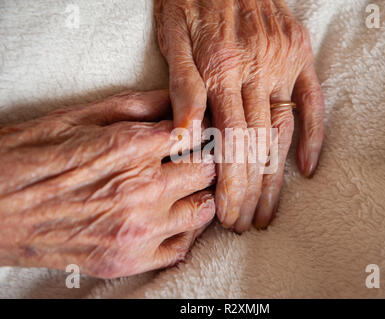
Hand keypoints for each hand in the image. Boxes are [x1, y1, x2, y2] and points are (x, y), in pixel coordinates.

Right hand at [0, 90, 215, 278]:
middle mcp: (141, 191)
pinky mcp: (127, 260)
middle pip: (208, 171)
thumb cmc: (28, 156)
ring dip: (199, 196)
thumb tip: (176, 99)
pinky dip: (184, 232)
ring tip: (183, 189)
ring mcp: (137, 230)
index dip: (198, 130)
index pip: (197, 133)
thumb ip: (136, 106)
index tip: (195, 131)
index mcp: (131, 147)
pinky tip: (170, 220)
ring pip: (203, 210)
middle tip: (190, 159)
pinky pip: (181, 249)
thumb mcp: (79, 116)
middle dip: (204, 160)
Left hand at [155, 0, 324, 230]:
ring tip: (271, 209)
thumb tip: (188, 136)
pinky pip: (313, 99)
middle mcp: (259, 68)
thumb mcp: (173, 37)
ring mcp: (284, 61)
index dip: (231, 185)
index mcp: (223, 69)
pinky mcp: (300, 53)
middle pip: (258, 144)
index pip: (230, 142)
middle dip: (253, 191)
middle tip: (248, 223)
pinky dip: (314, 135)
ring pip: (284, 130)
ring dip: (278, 175)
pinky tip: (308, 168)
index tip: (228, 217)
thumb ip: (182, 86)